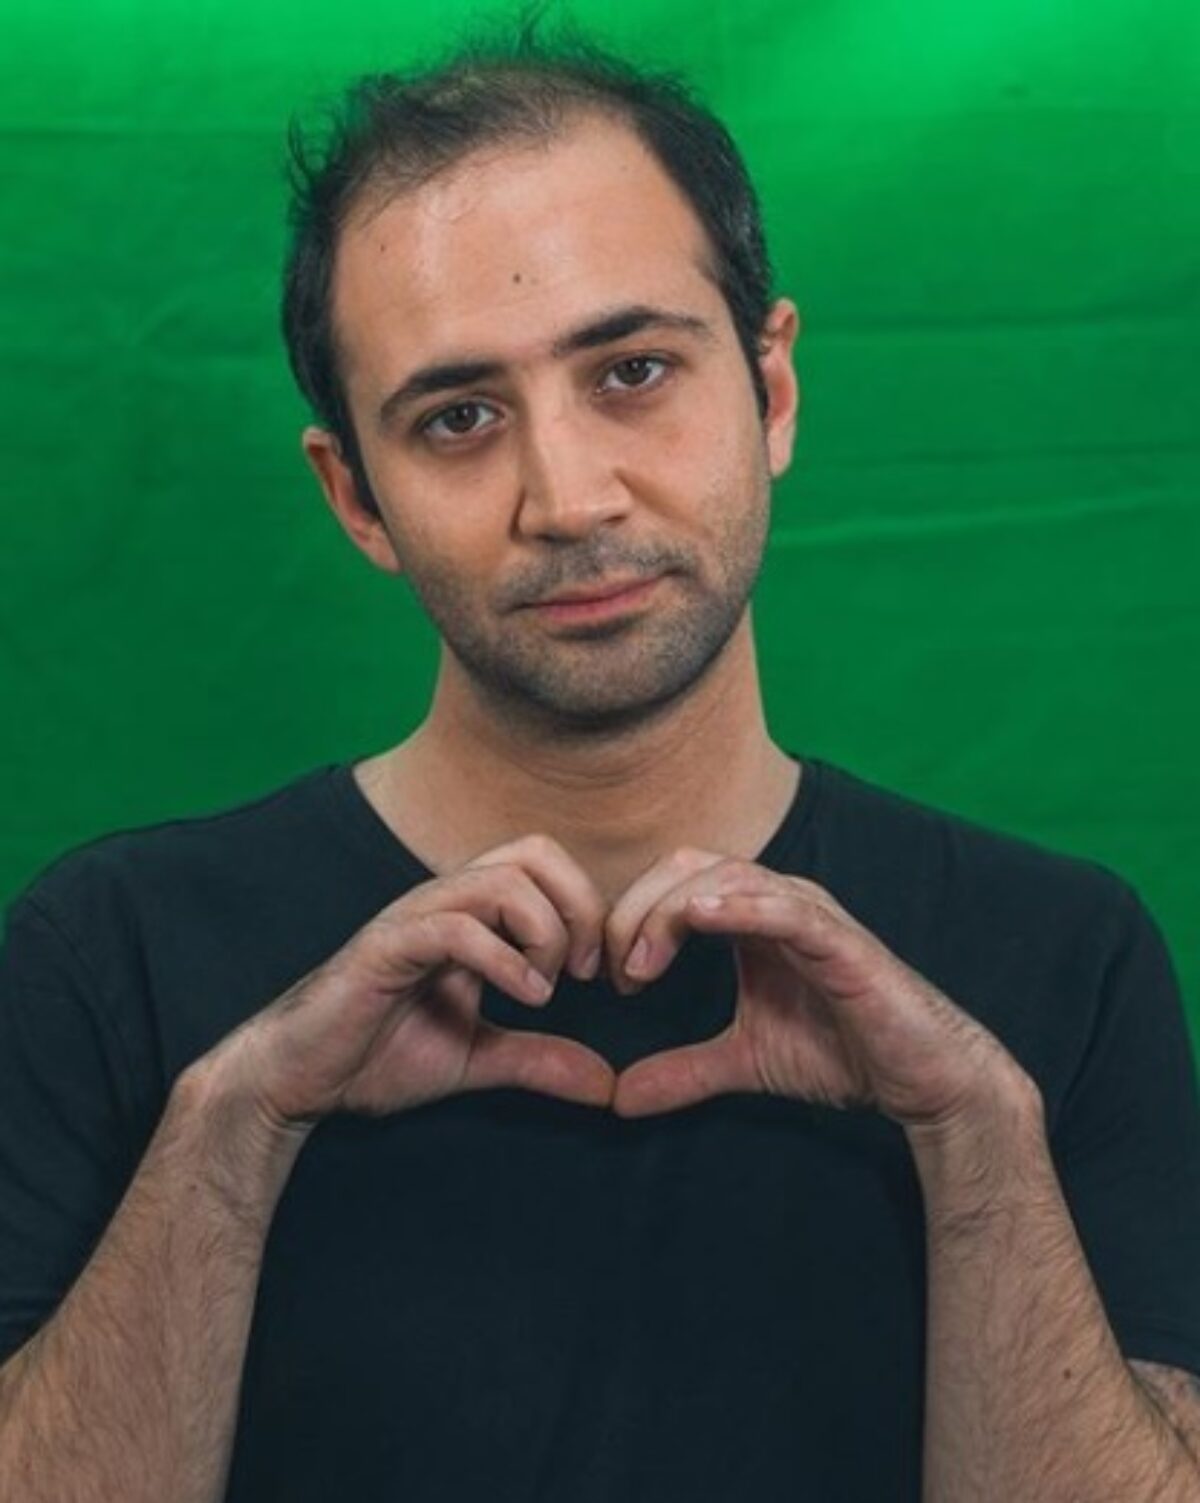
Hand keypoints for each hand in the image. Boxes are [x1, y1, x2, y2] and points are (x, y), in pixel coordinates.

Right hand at [204, 836, 614, 1138]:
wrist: (298, 1080)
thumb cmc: (379, 1055)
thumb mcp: (479, 1058)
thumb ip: (540, 1059)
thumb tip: (608, 1085)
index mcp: (469, 913)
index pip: (545, 862)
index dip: (587, 908)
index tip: (597, 974)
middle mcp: (444, 901)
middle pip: (534, 851)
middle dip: (578, 908)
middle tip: (584, 972)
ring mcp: (414, 919)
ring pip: (501, 880)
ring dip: (545, 933)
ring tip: (547, 989)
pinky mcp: (386, 949)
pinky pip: (456, 928)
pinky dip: (504, 961)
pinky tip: (526, 999)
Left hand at [603, 850, 1035, 1127]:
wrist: (922, 1080)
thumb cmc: (843, 1053)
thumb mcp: (744, 1061)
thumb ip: (684, 1071)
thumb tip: (616, 1098)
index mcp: (752, 918)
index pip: (676, 884)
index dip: (630, 917)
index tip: (607, 975)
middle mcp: (779, 901)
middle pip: (689, 868)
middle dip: (638, 908)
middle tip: (612, 969)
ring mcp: (812, 914)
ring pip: (729, 877)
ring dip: (673, 911)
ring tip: (641, 962)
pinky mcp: (841, 942)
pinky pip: (786, 907)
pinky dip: (741, 905)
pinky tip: (701, 918)